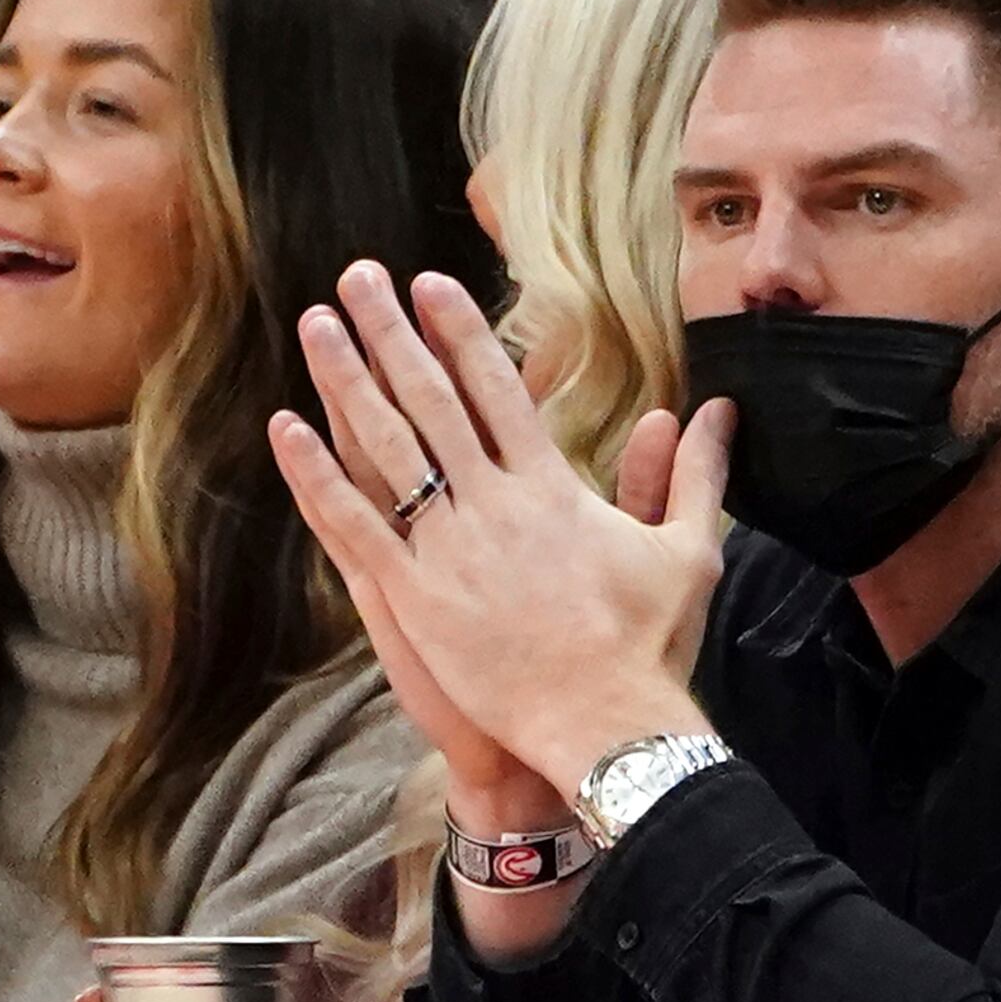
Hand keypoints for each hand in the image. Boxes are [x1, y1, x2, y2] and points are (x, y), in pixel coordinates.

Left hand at [272, 264, 725, 802]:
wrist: (604, 724)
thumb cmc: (649, 644)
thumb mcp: (688, 549)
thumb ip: (690, 473)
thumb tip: (715, 411)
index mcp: (553, 487)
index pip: (496, 390)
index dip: (459, 334)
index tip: (429, 286)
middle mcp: (495, 503)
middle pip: (431, 400)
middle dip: (391, 333)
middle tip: (357, 277)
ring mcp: (448, 548)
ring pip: (385, 446)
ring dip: (345, 380)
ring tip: (316, 326)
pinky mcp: (412, 597)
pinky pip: (352, 523)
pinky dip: (317, 475)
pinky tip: (286, 429)